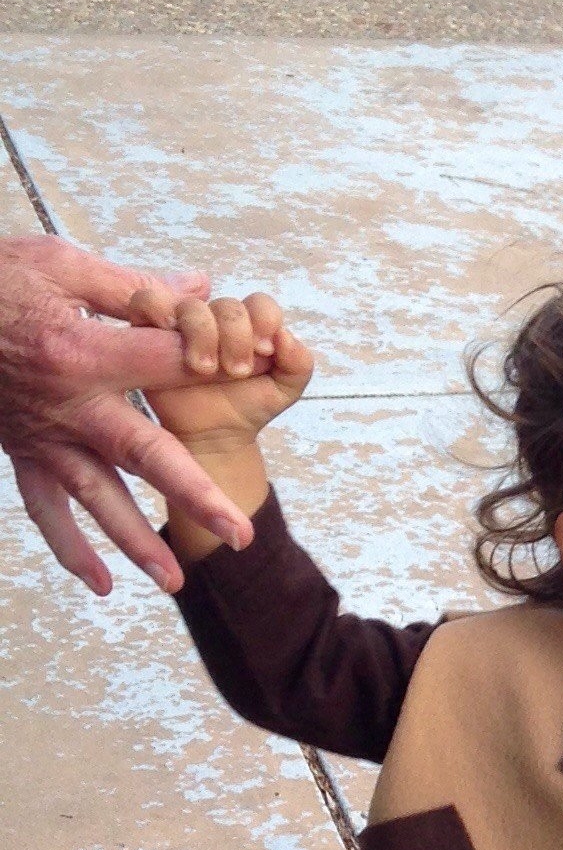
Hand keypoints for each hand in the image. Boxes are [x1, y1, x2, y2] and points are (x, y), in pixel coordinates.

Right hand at [0, 233, 262, 594]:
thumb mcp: (62, 265)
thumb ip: (133, 286)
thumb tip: (198, 288)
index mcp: (83, 353)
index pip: (167, 365)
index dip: (212, 364)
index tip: (253, 367)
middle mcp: (67, 404)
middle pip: (145, 455)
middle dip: (195, 495)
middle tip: (238, 533)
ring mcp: (43, 436)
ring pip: (97, 496)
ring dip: (136, 541)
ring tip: (176, 580)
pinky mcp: (22, 452)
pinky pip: (45, 508)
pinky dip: (69, 548)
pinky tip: (101, 583)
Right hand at [144, 293, 312, 446]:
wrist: (215, 435)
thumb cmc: (248, 406)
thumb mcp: (286, 389)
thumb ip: (298, 362)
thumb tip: (285, 336)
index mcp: (250, 324)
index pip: (259, 303)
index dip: (265, 321)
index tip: (265, 351)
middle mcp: (215, 318)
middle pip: (226, 306)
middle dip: (236, 338)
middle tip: (236, 371)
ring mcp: (182, 324)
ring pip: (190, 306)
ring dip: (202, 334)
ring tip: (206, 369)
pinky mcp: (149, 332)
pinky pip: (146, 302)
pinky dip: (158, 310)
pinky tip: (170, 336)